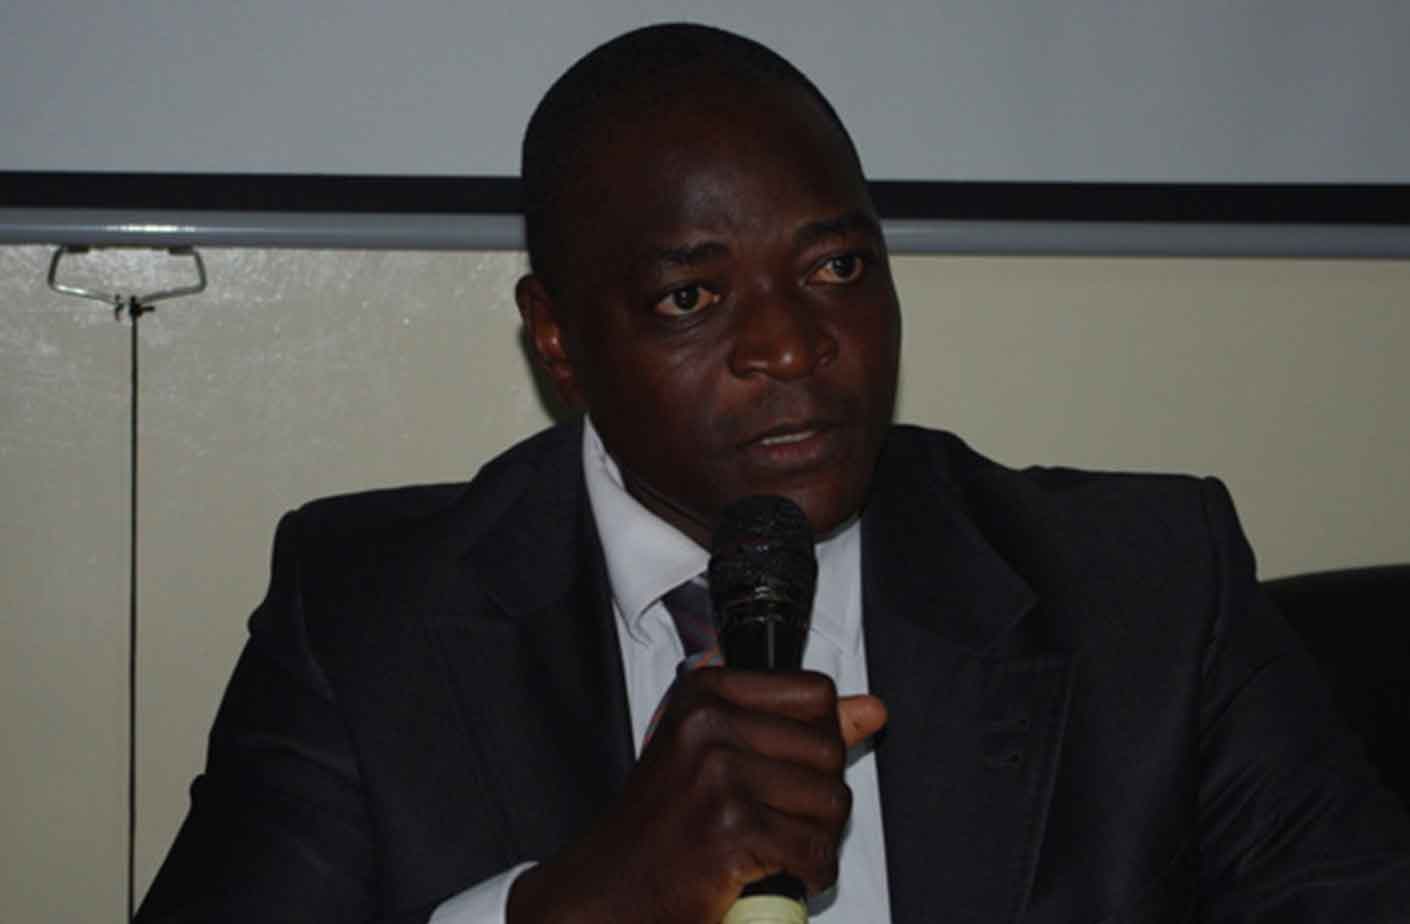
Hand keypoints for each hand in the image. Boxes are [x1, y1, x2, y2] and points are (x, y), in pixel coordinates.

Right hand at [506, 668, 886, 923]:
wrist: (608, 890)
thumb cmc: (659, 825)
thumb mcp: (720, 754)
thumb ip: (797, 726)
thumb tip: (868, 710)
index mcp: (706, 693)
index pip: (816, 694)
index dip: (816, 739)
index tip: (787, 766)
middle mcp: (708, 725)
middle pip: (829, 749)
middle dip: (817, 795)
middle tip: (775, 816)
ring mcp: (718, 774)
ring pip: (831, 801)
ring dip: (814, 836)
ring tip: (772, 843)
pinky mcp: (731, 828)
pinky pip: (816, 850)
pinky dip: (808, 872)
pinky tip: (774, 870)